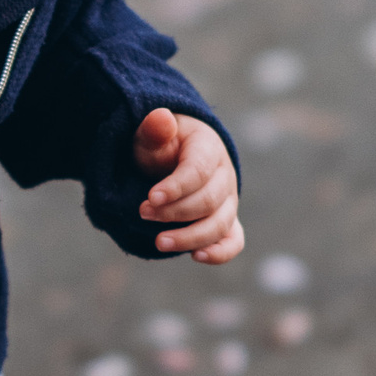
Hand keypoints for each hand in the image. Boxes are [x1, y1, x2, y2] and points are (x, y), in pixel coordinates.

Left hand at [133, 107, 243, 263]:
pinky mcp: (226, 222)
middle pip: (208, 201)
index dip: (176, 187)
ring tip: (159, 242)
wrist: (173, 158)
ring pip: (219, 225)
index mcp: (209, 149)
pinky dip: (220, 253)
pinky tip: (196, 256)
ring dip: (190, 237)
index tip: (150, 198)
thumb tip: (161, 119)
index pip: (199, 171)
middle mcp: (225, 176)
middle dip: (174, 212)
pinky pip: (233, 242)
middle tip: (142, 213)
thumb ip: (154, 130)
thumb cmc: (161, 146)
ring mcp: (228, 202)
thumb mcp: (152, 135)